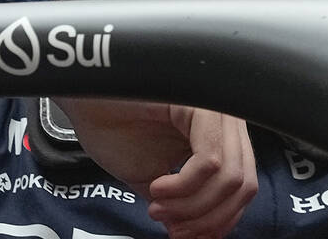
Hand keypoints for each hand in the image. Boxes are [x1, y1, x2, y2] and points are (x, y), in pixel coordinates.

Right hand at [55, 98, 257, 237]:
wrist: (83, 103)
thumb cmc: (115, 130)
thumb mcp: (157, 181)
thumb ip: (183, 205)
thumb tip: (197, 235)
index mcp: (221, 135)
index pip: (244, 187)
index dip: (218, 220)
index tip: (185, 234)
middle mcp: (227, 119)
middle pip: (243, 185)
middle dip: (206, 219)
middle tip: (170, 225)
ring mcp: (217, 110)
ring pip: (230, 177)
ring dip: (192, 206)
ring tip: (157, 206)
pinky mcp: (201, 104)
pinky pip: (210, 161)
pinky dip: (184, 187)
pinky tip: (157, 187)